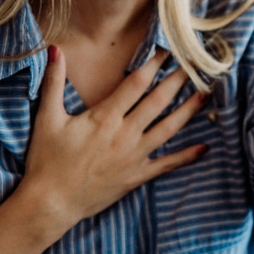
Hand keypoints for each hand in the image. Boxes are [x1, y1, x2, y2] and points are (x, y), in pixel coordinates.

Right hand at [16, 46, 207, 239]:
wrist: (51, 204)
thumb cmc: (46, 161)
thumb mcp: (47, 118)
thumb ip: (53, 82)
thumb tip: (55, 49)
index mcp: (104, 117)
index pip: (136, 83)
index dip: (154, 64)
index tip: (167, 50)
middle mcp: (124, 134)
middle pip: (158, 101)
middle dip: (178, 80)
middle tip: (195, 63)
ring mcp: (134, 156)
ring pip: (169, 128)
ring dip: (189, 110)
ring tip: (206, 94)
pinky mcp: (137, 176)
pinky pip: (167, 165)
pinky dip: (186, 156)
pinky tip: (204, 147)